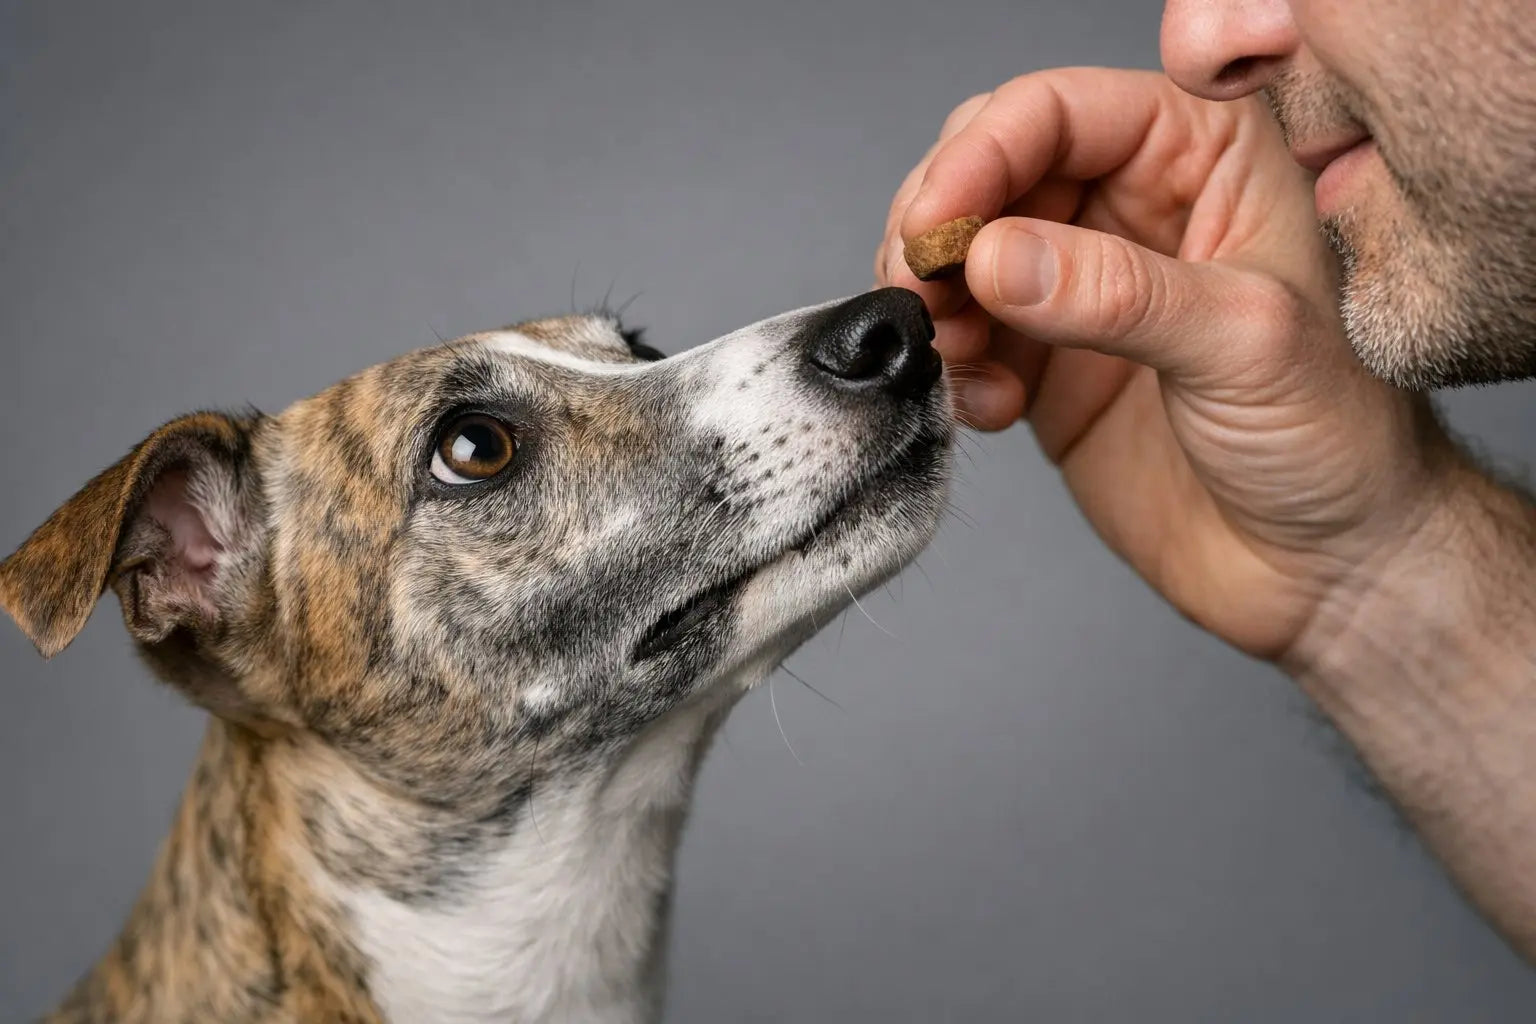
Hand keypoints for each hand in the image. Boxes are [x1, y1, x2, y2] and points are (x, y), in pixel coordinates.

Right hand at [875, 68, 1457, 661]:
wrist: (1319, 566)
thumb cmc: (1332, 439)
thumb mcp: (1242, 346)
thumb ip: (1117, 294)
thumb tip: (994, 257)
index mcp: (1202, 156)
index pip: (1058, 111)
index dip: (980, 155)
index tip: (935, 226)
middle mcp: (1133, 204)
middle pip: (987, 168)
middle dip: (937, 225)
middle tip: (919, 290)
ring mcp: (1081, 284)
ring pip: (959, 251)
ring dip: (932, 301)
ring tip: (957, 358)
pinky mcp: (1043, 360)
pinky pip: (960, 335)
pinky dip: (948, 366)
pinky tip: (989, 408)